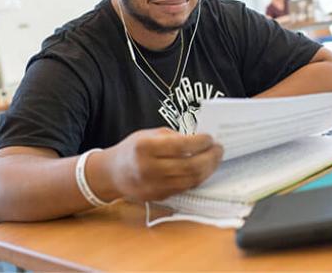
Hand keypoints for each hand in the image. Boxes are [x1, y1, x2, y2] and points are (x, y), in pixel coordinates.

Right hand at [105, 128, 222, 201]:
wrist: (111, 173)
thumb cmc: (132, 149)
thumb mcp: (149, 134)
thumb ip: (174, 137)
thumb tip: (200, 141)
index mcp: (145, 148)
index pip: (181, 146)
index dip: (200, 142)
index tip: (210, 138)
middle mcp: (149, 168)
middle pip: (189, 166)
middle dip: (210, 157)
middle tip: (219, 149)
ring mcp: (154, 186)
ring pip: (190, 180)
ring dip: (208, 170)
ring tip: (215, 159)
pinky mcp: (158, 196)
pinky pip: (185, 188)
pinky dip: (197, 178)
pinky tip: (203, 169)